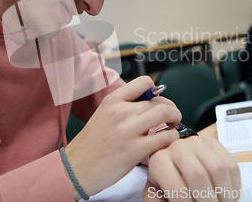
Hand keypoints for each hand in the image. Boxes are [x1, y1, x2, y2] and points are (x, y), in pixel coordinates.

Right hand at [64, 76, 180, 199]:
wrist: (76, 169)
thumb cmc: (92, 144)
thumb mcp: (103, 114)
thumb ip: (124, 106)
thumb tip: (150, 101)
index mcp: (112, 101)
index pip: (145, 82)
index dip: (157, 92)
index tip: (157, 103)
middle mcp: (120, 112)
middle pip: (159, 100)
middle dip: (171, 110)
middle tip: (171, 119)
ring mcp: (127, 130)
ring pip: (166, 114)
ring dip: (175, 121)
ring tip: (171, 129)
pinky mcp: (134, 150)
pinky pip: (165, 137)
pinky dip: (171, 139)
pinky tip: (165, 144)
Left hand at [143, 137, 240, 201]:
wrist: (173, 164)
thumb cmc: (165, 185)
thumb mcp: (156, 194)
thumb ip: (158, 201)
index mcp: (159, 161)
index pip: (178, 189)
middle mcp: (177, 147)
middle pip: (198, 175)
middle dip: (208, 200)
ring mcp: (197, 142)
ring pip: (218, 169)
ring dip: (224, 194)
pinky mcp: (213, 143)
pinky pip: (231, 165)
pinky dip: (234, 185)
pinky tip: (227, 195)